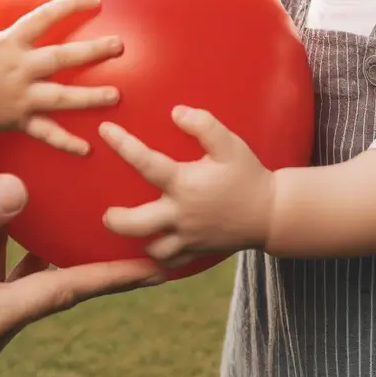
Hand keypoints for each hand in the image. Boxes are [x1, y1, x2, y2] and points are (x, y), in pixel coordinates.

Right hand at [0, 0, 122, 153]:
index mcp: (9, 43)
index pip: (44, 18)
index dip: (71, 6)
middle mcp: (18, 68)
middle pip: (60, 58)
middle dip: (92, 51)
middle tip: (120, 45)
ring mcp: (19, 96)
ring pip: (60, 97)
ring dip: (90, 97)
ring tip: (117, 95)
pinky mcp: (18, 120)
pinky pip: (45, 133)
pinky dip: (65, 142)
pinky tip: (87, 148)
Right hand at [0, 174, 163, 376]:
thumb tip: (19, 190)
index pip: (61, 295)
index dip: (111, 277)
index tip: (156, 267)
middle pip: (44, 295)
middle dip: (81, 265)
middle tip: (124, 238)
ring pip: (13, 292)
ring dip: (33, 260)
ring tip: (75, 225)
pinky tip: (7, 232)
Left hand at [98, 107, 275, 266]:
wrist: (271, 213)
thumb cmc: (248, 175)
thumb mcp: (230, 144)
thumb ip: (204, 125)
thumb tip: (176, 113)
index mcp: (184, 184)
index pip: (144, 162)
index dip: (122, 144)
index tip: (104, 130)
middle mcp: (181, 214)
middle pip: (136, 224)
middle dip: (116, 219)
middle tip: (107, 213)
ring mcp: (188, 237)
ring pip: (152, 250)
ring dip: (138, 241)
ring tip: (131, 230)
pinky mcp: (197, 251)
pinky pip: (171, 263)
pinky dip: (158, 260)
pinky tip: (153, 249)